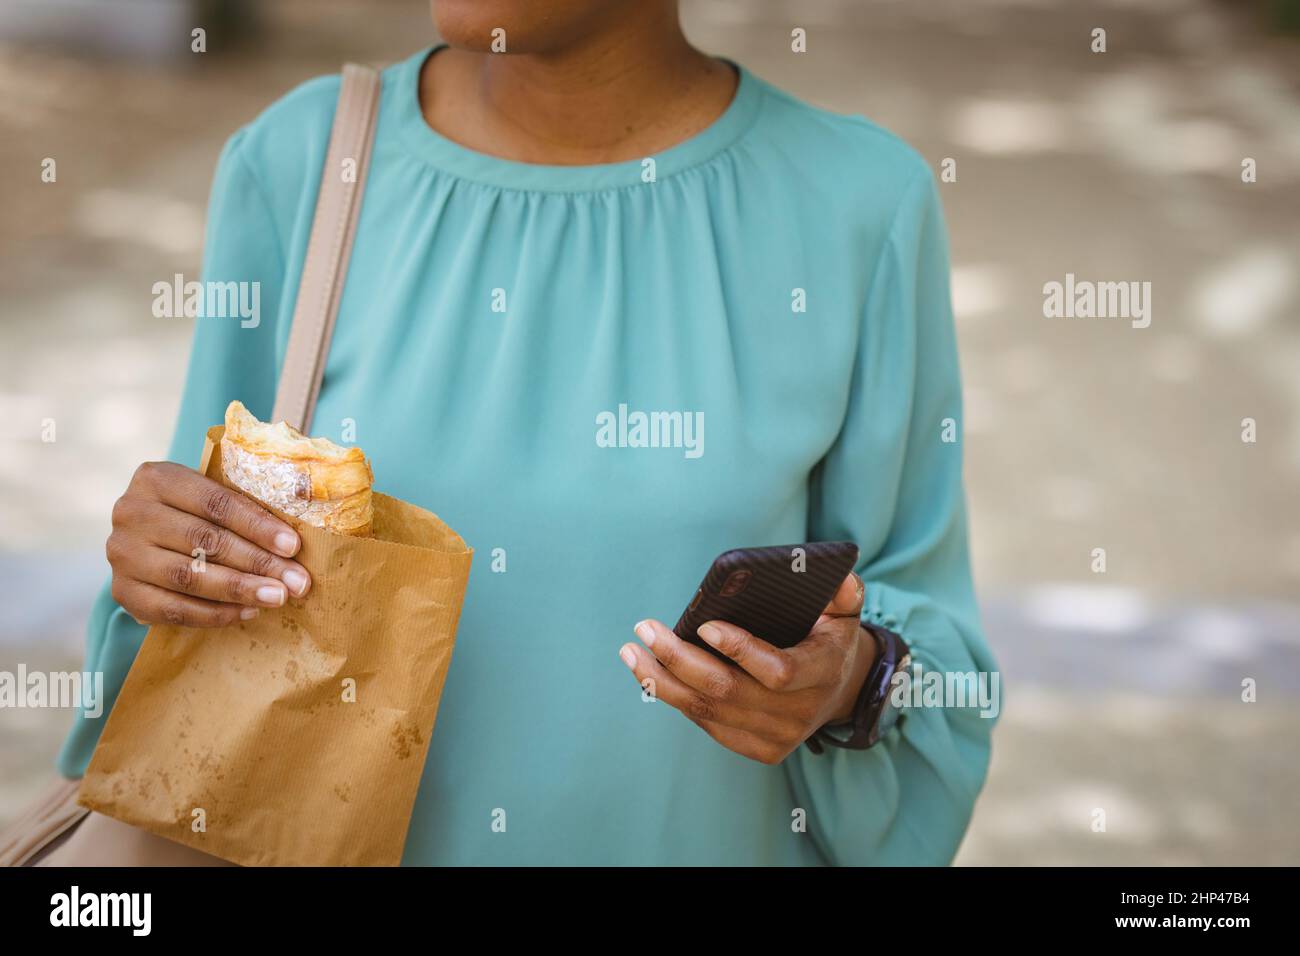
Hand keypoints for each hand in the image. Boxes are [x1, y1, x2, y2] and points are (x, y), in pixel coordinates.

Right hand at [106, 461, 311, 627]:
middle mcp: (131, 512)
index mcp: (156, 478)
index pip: (215, 502)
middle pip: (204, 540)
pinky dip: (215, 614)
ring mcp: (121, 554)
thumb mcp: (212, 492)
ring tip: (278, 597)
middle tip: (296, 581)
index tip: (293, 546)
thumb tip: (304, 501)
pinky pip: (174, 609)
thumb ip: (248, 498)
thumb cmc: (195, 510)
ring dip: (239, 590)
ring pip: (188, 577)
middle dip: (257, 562)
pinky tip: (248, 611)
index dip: (257, 525)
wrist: (148, 536)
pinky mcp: (123, 591)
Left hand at [620, 573, 875, 763]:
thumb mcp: (844, 610)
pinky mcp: (760, 750)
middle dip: (679, 660)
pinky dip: (677, 699)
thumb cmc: (830, 638)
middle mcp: (800, 712)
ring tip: (632, 652)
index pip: (778, 671)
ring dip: (663, 682)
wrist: (841, 691)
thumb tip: (835, 570)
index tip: (704, 625)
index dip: (740, 650)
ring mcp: (778, 736)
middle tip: (645, 630)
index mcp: (822, 672)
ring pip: (709, 711)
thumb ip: (843, 590)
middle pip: (728, 692)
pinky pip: (709, 725)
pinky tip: (651, 674)